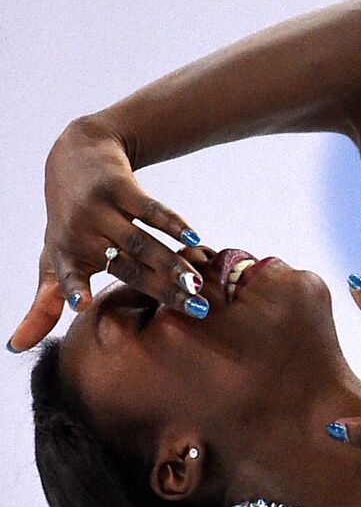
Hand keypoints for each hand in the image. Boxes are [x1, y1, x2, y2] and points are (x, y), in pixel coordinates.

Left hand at [8, 115, 204, 350]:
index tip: (80, 305)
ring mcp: (100, 209)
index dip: (73, 291)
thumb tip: (13, 348)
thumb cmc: (67, 224)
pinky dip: (174, 224)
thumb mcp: (52, 263)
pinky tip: (196, 240)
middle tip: (196, 310)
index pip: (68, 278)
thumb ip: (42, 307)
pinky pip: (151, 210)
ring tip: (197, 284)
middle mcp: (80, 232)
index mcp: (64, 256)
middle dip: (162, 289)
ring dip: (172, 262)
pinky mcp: (121, 188)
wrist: (76, 158)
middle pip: (127, 266)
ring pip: (141, 241)